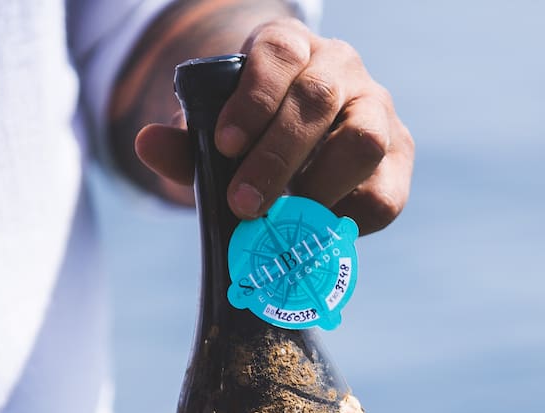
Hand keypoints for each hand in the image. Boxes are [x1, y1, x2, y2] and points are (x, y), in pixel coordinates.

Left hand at [134, 18, 413, 234]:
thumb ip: (183, 144)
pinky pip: (383, 192)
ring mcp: (378, 110)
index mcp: (291, 47)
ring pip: (363, 139)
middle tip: (244, 203)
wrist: (301, 151)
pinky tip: (315, 232)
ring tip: (286, 222)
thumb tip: (146, 144)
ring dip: (320, 186)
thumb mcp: (214, 138)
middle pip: (318, 99)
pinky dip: (347, 219)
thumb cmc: (251, 141)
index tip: (224, 144)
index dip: (253, 98)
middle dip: (277, 156)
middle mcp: (341, 68)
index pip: (278, 54)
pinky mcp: (399, 158)